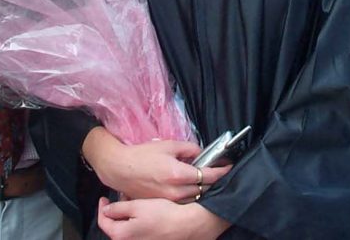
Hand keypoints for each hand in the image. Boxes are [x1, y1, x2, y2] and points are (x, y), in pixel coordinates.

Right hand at [83, 128, 230, 201]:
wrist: (120, 169)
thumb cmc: (142, 155)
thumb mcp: (168, 145)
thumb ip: (188, 148)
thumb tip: (200, 153)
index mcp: (178, 174)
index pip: (207, 176)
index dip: (221, 172)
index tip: (229, 167)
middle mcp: (175, 191)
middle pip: (204, 189)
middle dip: (213, 181)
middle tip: (218, 172)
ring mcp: (169, 200)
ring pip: (194, 198)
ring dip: (202, 190)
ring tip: (205, 180)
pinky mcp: (162, 204)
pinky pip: (182, 202)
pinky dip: (189, 195)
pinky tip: (190, 187)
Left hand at [98, 197, 229, 239]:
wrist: (187, 224)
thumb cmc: (164, 215)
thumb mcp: (138, 206)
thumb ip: (118, 208)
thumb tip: (106, 210)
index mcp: (121, 235)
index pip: (103, 222)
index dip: (102, 208)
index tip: (104, 199)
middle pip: (115, 225)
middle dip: (117, 210)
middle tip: (123, 196)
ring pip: (126, 228)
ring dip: (127, 214)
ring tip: (135, 201)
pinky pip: (137, 231)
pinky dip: (136, 221)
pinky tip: (145, 211)